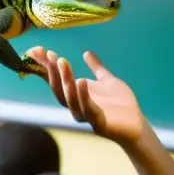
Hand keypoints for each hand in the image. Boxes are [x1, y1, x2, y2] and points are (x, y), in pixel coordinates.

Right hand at [25, 47, 145, 147]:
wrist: (136, 124)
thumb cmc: (120, 105)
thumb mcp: (107, 80)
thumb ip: (96, 68)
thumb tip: (86, 52)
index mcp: (76, 96)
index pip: (56, 80)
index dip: (46, 67)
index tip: (37, 50)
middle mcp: (76, 106)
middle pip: (59, 90)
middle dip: (53, 72)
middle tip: (51, 54)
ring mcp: (86, 115)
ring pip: (70, 99)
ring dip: (65, 80)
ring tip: (63, 62)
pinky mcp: (99, 123)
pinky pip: (88, 109)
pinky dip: (83, 96)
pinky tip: (82, 81)